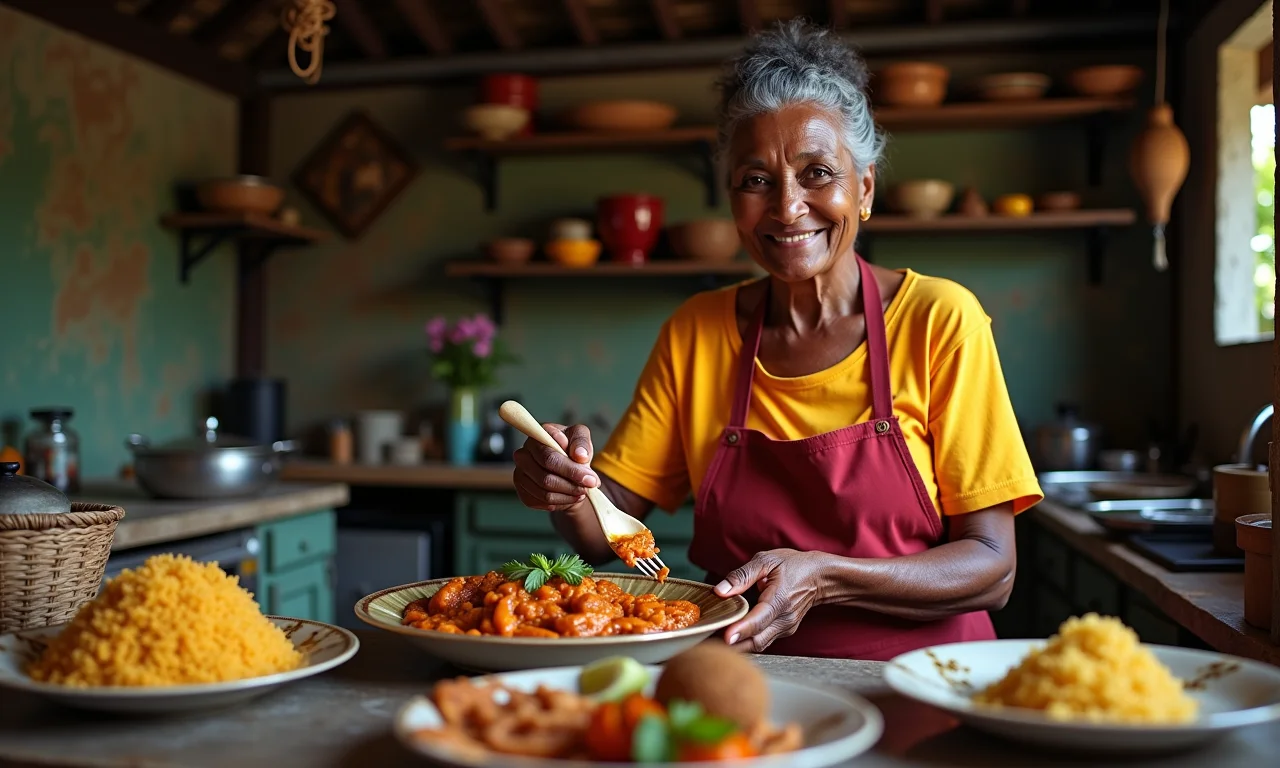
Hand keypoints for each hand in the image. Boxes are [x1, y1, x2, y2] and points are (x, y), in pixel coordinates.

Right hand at [512, 423, 599, 511]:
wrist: (567, 468)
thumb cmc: (572, 450)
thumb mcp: (581, 438)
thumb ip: (581, 442)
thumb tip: (580, 455)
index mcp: (536, 436)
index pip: (549, 457)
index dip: (571, 470)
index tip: (590, 478)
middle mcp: (523, 454)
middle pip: (545, 478)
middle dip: (571, 485)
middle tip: (589, 487)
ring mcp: (520, 474)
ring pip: (544, 493)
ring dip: (568, 495)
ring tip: (582, 491)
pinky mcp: (522, 491)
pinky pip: (542, 502)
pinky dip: (561, 502)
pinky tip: (571, 496)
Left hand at [714, 549, 830, 652]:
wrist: (820, 577)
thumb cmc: (793, 565)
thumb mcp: (767, 561)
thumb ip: (742, 575)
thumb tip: (720, 591)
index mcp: (779, 600)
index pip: (758, 620)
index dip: (741, 630)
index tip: (725, 637)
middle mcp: (784, 619)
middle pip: (756, 641)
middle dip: (732, 645)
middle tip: (707, 642)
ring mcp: (785, 628)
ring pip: (758, 645)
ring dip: (737, 647)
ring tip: (712, 643)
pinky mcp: (783, 632)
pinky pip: (761, 641)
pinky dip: (745, 642)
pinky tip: (728, 637)